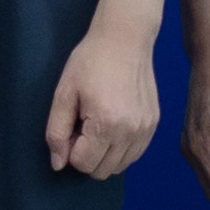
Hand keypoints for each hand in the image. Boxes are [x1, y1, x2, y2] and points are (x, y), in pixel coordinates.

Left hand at [46, 23, 165, 180]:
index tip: (71, 125)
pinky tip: (112, 125)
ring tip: (98, 125)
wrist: (124, 39)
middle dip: (86, 155)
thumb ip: (56, 132)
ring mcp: (145, 129)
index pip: (82, 164)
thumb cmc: (91, 61)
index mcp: (106, 124)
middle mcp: (130, 132)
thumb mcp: (64, 93)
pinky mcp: (153, 125)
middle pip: (101, 171)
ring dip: (103, 154)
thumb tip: (58, 164)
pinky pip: (134, 155)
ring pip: (119, 167)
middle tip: (82, 125)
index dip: (70, 148)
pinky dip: (119, 149)